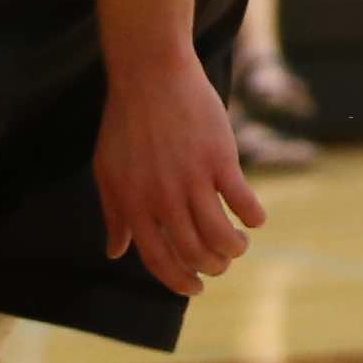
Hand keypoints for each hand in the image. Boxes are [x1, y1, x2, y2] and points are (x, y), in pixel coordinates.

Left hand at [94, 59, 263, 288]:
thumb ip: (115, 215)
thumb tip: (115, 252)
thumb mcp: (108, 171)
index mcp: (134, 205)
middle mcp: (163, 199)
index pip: (158, 260)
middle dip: (211, 267)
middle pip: (194, 252)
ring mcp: (192, 179)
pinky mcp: (219, 159)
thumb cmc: (126, 122)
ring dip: (233, 248)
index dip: (178, 281)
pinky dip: (253, 217)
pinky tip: (254, 219)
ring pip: (220, 235)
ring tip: (238, 244)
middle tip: (220, 263)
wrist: (150, 74)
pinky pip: (242, 201)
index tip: (194, 288)